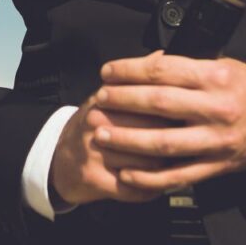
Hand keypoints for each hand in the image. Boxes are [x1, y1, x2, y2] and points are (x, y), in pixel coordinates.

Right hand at [48, 91, 175, 205]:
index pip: (152, 105)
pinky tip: (157, 185)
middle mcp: (97, 125)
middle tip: (186, 145)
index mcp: (104, 101)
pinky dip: (151, 190)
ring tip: (175, 167)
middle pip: (153, 134)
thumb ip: (135, 80)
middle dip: (174, 142)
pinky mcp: (94, 180)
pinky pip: (134, 189)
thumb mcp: (107, 98)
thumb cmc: (92, 128)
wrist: (59, 160)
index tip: (186, 120)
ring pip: (147, 163)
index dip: (174, 115)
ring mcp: (94, 153)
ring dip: (166, 169)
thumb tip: (161, 54)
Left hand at [92, 50, 245, 192]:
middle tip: (100, 99)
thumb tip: (146, 64)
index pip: (163, 70)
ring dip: (127, 140)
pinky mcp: (216, 166)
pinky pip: (177, 175)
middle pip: (159, 103)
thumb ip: (186, 67)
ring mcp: (215, 140)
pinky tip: (126, 174)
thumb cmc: (245, 89)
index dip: (129, 70)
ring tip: (102, 135)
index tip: (108, 72)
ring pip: (163, 142)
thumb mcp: (222, 65)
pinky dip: (149, 178)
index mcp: (215, 77)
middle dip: (123, 101)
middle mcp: (215, 108)